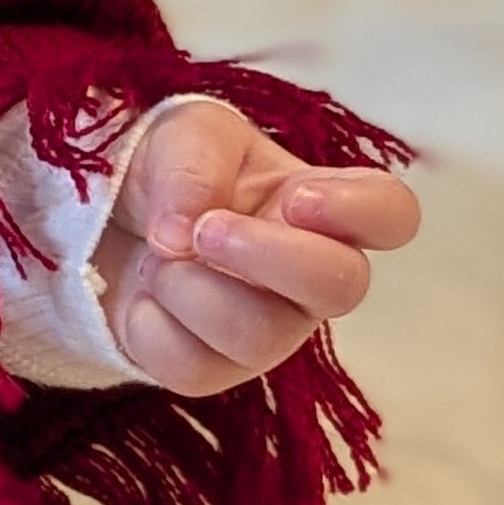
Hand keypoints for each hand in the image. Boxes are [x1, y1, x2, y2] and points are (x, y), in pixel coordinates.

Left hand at [93, 98, 417, 396]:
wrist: (112, 219)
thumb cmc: (172, 171)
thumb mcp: (185, 135)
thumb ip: (193, 164)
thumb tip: (181, 234)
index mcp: (322, 205)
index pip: (392, 214)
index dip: (361, 212)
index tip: (298, 201)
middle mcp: (311, 275)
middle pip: (343, 287)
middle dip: (267, 256)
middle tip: (205, 231)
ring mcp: (271, 328)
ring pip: (261, 336)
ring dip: (193, 288)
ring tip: (160, 258)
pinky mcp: (215, 369)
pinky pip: (194, 366)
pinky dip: (151, 322)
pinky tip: (147, 294)